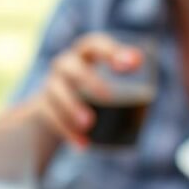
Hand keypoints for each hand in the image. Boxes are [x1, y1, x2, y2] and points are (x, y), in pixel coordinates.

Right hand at [32, 33, 141, 147]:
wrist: (52, 105)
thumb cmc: (89, 88)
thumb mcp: (105, 77)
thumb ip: (121, 75)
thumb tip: (145, 79)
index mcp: (84, 54)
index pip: (94, 44)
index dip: (111, 51)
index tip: (132, 65)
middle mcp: (64, 65)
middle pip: (72, 68)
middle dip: (89, 81)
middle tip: (108, 98)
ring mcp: (51, 86)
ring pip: (57, 93)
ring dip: (72, 108)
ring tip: (89, 124)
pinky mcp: (43, 107)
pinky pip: (51, 117)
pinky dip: (67, 132)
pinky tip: (83, 144)